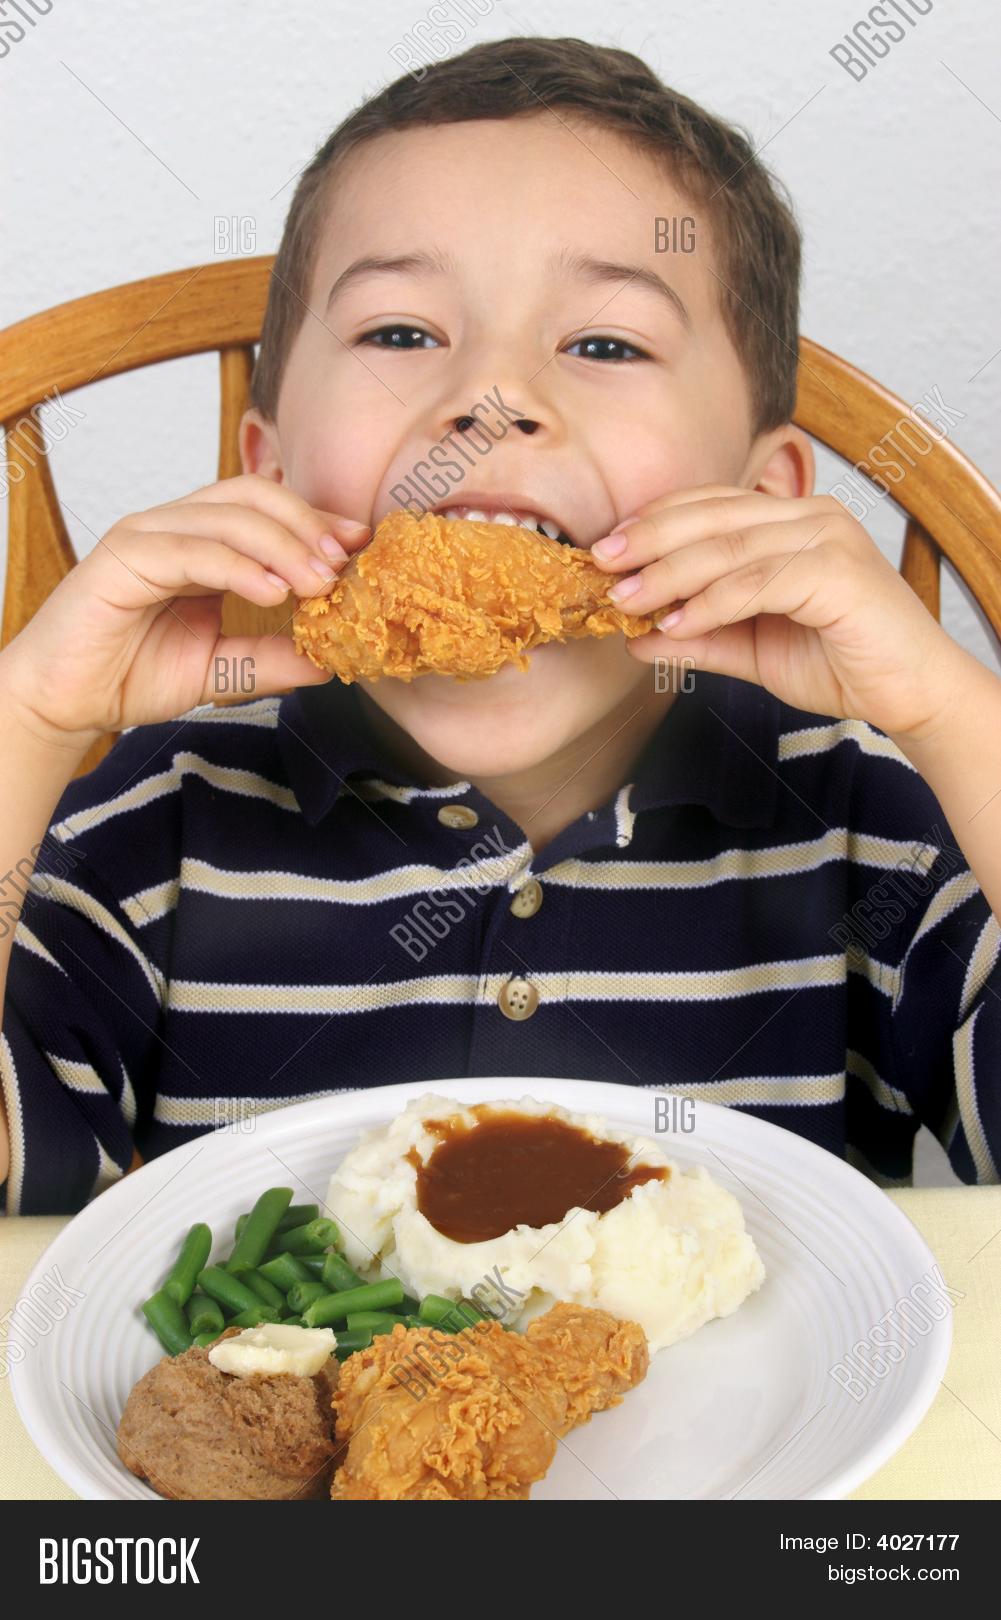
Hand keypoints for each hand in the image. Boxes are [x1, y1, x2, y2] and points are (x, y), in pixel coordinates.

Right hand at [0, 474, 368, 745]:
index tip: (359, 545)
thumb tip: (330, 660)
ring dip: (281, 546)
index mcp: (200, 542)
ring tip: (318, 582)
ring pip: (226, 517)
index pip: (265, 508)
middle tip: (342, 565)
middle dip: (305, 525)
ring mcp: (147, 535)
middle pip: (251, 496)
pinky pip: (192, 551)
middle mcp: (174, 527)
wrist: (66, 702)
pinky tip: (273, 591)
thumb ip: (271, 657)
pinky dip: (238, 567)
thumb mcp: (221, 669)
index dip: (314, 521)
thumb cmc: (130, 675)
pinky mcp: (123, 557)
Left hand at [591, 485, 973, 740]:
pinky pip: (758, 581)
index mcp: (790, 519)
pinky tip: (677, 623)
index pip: (710, 506)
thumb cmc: (840, 663)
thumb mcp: (751, 649)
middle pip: (712, 517)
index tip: (606, 550)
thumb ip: (697, 637)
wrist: (909, 694)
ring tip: (626, 600)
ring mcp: (827, 538)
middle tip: (601, 565)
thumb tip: (634, 636)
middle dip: (649, 541)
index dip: (654, 523)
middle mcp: (810, 515)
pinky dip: (712, 602)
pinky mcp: (838, 572)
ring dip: (669, 575)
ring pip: (729, 547)